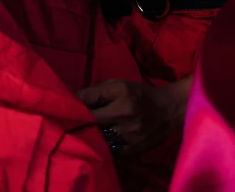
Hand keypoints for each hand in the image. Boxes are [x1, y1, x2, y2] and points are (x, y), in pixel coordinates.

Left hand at [76, 77, 192, 155]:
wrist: (167, 110)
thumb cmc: (139, 94)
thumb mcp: (119, 84)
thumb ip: (97, 91)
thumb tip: (74, 98)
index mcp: (121, 93)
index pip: (89, 98)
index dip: (76, 103)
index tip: (67, 106)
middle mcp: (124, 113)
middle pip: (91, 120)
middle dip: (80, 120)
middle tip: (72, 121)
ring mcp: (129, 134)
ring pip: (99, 138)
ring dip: (91, 135)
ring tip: (85, 133)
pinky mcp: (132, 149)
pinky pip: (110, 150)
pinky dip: (103, 146)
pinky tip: (100, 142)